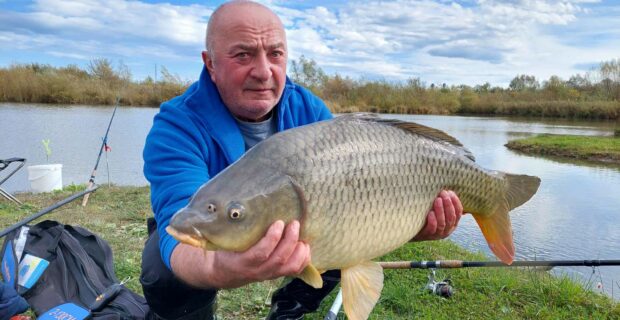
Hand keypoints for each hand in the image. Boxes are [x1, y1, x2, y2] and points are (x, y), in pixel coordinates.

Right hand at [171, 220, 310, 288]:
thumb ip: (229, 225)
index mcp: (242, 262)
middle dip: (290, 240)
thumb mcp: (223, 239)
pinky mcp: (277, 274)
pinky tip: (304, 245)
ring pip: (290, 267)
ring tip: (302, 235)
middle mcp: (257, 271)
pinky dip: (303, 258)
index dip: (272, 239)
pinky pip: (295, 270)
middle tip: (294, 223)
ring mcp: (268, 274)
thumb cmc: (226, 249)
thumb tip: (231, 198)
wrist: (225, 272)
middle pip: (279, 259)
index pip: (260, 254)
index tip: (278, 223)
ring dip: (299, 251)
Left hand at [411, 190, 462, 240]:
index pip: (458, 213)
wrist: (412, 230)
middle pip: (451, 217)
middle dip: (448, 204)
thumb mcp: (437, 210)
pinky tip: (430, 212)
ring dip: (441, 210)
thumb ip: (443, 203)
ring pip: (443, 223)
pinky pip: (432, 229)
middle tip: (443, 193)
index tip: (451, 192)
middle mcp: (447, 230)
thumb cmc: (427, 216)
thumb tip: (448, 189)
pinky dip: (433, 220)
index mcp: (452, 223)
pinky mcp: (427, 235)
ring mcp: (437, 234)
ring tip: (437, 200)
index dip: (456, 202)